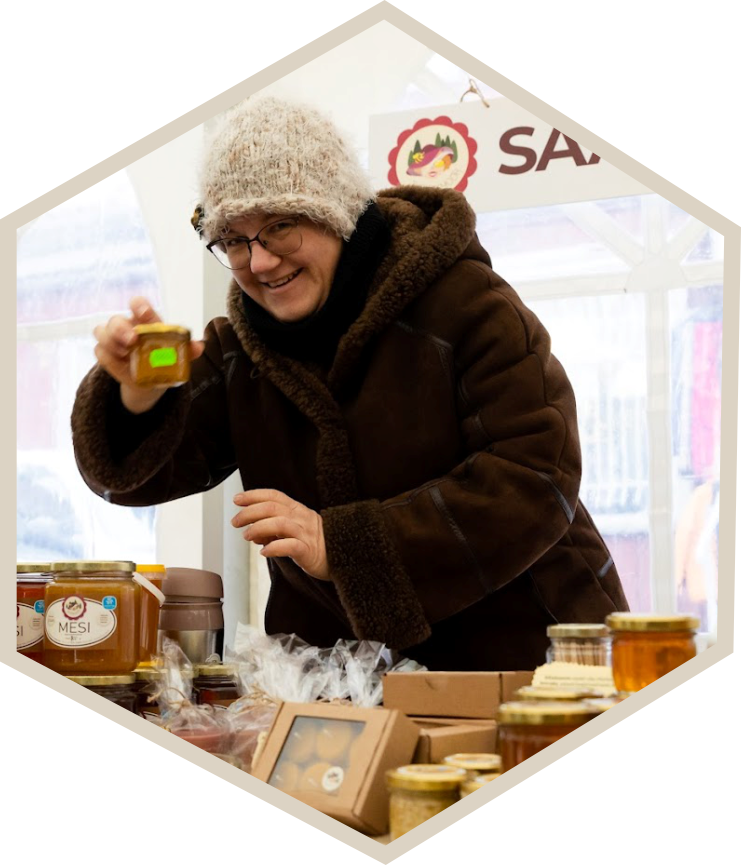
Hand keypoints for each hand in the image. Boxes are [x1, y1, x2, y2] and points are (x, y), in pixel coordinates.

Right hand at [92, 296, 204, 413]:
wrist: (151, 379)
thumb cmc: (163, 358)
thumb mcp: (177, 354)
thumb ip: (187, 349)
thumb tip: (199, 347)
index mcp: (144, 320)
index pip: (137, 304)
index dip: (139, 305)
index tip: (146, 314)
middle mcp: (126, 326)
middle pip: (115, 320)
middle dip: (121, 328)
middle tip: (132, 340)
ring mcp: (112, 339)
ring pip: (101, 331)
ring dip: (111, 342)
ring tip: (126, 354)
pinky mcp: (106, 354)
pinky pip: (99, 351)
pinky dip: (109, 357)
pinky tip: (121, 364)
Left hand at [231, 489, 329, 580]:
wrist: (341, 557)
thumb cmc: (314, 543)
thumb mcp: (292, 531)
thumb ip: (272, 529)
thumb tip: (251, 532)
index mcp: (297, 509)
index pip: (274, 496)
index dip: (254, 495)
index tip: (237, 499)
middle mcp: (302, 518)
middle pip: (272, 508)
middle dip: (250, 512)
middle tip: (235, 522)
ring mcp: (306, 534)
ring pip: (280, 524)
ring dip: (258, 528)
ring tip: (247, 536)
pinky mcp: (310, 551)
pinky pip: (291, 546)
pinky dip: (274, 547)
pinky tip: (264, 552)